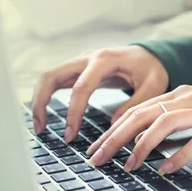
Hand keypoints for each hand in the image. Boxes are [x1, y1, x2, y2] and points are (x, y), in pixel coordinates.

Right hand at [31, 46, 168, 141]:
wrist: (151, 55)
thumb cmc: (152, 69)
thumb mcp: (153, 86)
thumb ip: (135, 104)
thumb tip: (113, 127)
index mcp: (105, 60)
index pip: (81, 87)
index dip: (73, 112)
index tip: (70, 135)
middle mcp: (88, 57)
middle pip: (52, 75)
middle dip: (41, 102)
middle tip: (41, 130)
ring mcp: (80, 62)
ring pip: (48, 77)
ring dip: (38, 100)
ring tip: (40, 127)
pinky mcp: (78, 69)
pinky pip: (55, 81)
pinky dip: (45, 97)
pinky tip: (45, 116)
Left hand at [86, 85, 191, 174]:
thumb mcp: (186, 109)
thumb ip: (163, 118)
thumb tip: (135, 138)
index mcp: (174, 95)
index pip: (136, 110)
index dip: (113, 128)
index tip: (96, 146)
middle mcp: (185, 100)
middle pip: (144, 115)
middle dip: (117, 137)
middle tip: (99, 157)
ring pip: (165, 124)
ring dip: (143, 145)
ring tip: (130, 164)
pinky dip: (179, 155)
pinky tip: (165, 168)